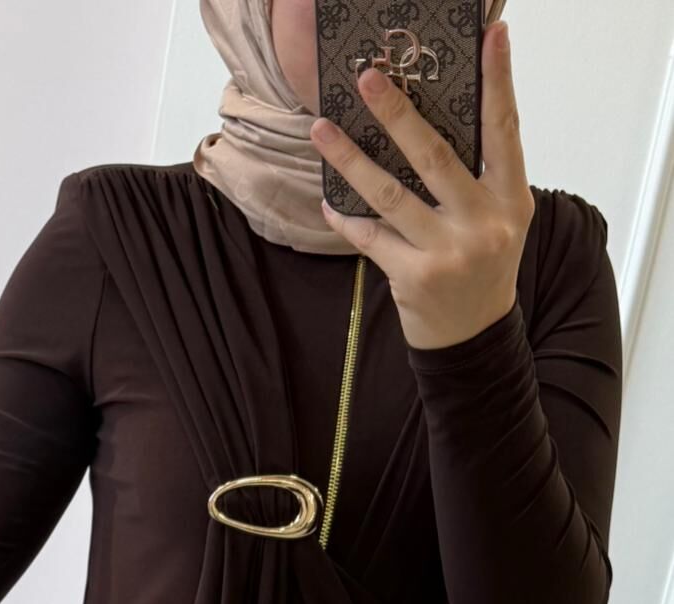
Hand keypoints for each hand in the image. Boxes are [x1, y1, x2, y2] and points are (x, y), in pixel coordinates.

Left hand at [309, 20, 534, 351]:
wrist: (474, 338)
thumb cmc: (482, 266)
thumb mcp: (498, 219)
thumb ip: (478, 176)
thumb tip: (430, 120)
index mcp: (511, 198)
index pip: (505, 129)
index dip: (498, 81)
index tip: (491, 36)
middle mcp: (483, 222)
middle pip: (435, 155)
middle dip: (398, 113)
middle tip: (368, 77)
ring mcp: (448, 252)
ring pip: (390, 194)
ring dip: (350, 159)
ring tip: (321, 129)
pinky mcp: (414, 277)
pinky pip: (371, 237)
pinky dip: (346, 219)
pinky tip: (329, 202)